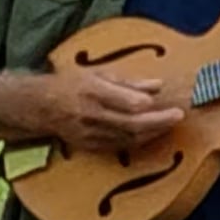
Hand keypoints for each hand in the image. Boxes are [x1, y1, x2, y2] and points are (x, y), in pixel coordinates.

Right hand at [15, 62, 184, 154]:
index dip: (149, 106)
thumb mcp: (98, 73)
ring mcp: (91, 133)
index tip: (169, 103)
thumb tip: (157, 86)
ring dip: (153, 132)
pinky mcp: (91, 145)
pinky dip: (140, 140)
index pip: (127, 103)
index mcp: (93, 92)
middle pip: (132, 123)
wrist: (41, 107)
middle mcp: (92, 115)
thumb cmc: (71, 84)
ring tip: (170, 123)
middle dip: (159, 122)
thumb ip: (128, 82)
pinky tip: (152, 133)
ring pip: (129, 137)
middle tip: (178, 116)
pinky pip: (121, 145)